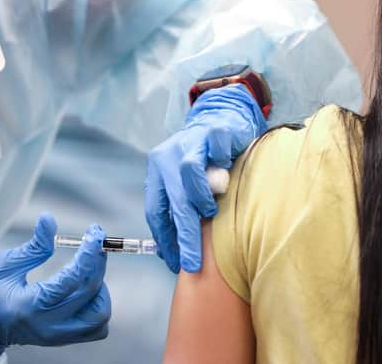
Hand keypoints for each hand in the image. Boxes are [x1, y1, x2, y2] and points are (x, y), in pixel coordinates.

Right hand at [0, 213, 110, 363]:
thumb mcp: (5, 264)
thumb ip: (34, 246)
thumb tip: (49, 218)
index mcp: (29, 306)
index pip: (72, 280)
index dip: (88, 253)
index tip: (95, 232)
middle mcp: (47, 326)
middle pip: (90, 294)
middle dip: (98, 262)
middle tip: (95, 240)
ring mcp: (56, 337)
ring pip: (99, 316)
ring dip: (100, 287)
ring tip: (87, 267)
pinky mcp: (62, 339)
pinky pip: (95, 327)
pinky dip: (97, 304)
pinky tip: (85, 286)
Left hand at [145, 84, 266, 272]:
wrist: (221, 118)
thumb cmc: (205, 162)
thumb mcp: (186, 186)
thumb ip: (181, 211)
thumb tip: (176, 253)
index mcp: (157, 171)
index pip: (155, 211)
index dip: (165, 240)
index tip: (175, 263)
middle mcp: (168, 156)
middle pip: (173, 200)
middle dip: (184, 236)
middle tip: (193, 262)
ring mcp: (190, 141)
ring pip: (189, 172)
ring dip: (201, 198)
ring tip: (210, 212)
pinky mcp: (214, 131)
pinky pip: (217, 149)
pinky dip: (222, 162)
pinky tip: (226, 172)